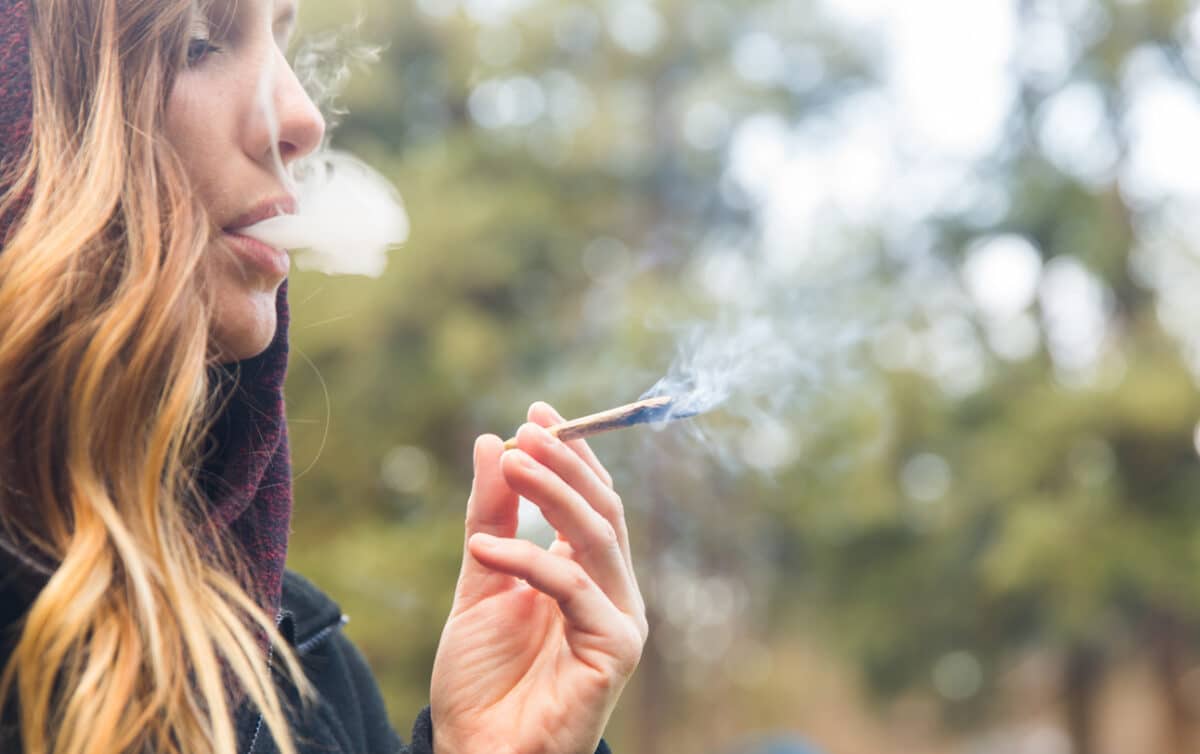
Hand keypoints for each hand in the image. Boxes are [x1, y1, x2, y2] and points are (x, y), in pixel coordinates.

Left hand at [430, 402, 647, 753]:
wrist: (477, 753)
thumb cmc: (481, 679)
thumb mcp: (479, 581)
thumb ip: (490, 516)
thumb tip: (492, 442)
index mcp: (587, 575)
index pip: (591, 500)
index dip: (571, 453)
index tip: (537, 412)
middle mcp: (612, 592)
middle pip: (603, 509)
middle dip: (567, 463)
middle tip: (528, 429)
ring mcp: (619, 620)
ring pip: (598, 536)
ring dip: (554, 493)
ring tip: (511, 463)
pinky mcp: (615, 650)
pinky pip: (574, 587)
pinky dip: (528, 558)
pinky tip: (483, 548)